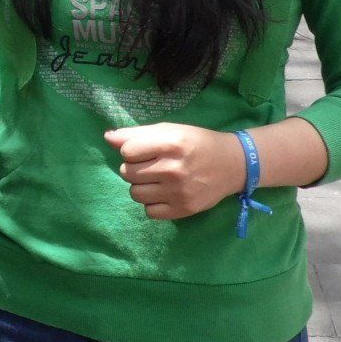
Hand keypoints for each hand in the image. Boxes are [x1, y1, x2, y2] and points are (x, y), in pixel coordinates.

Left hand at [106, 123, 244, 220]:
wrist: (233, 164)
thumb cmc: (197, 142)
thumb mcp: (170, 130)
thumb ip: (137, 134)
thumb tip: (107, 138)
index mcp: (171, 144)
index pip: (127, 151)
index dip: (131, 150)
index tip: (144, 150)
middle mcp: (174, 169)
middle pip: (127, 173)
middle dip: (134, 168)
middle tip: (151, 165)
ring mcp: (178, 192)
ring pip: (135, 193)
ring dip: (140, 186)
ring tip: (156, 180)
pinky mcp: (183, 210)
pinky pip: (149, 212)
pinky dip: (152, 203)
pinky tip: (164, 194)